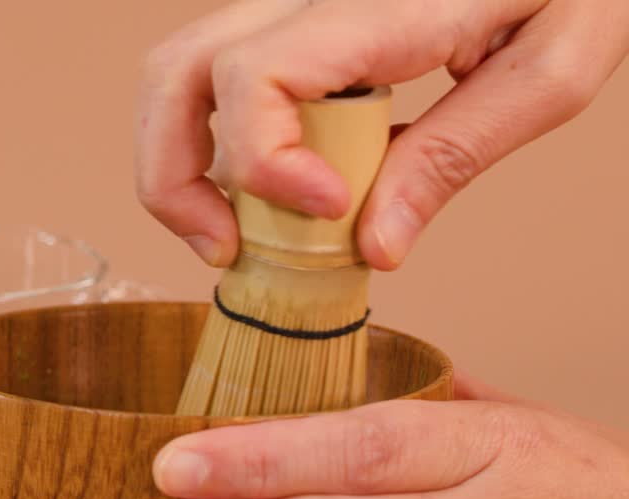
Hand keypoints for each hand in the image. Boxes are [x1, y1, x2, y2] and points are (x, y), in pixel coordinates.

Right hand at [137, 0, 628, 269]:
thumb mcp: (550, 65)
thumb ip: (455, 154)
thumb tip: (373, 245)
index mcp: (378, 3)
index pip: (256, 75)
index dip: (262, 161)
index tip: (323, 212)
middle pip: (177, 73)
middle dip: (174, 178)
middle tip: (223, 247)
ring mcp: (291, 1)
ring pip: (177, 74)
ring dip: (179, 163)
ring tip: (230, 230)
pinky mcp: (295, 20)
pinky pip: (216, 78)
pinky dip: (214, 142)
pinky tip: (262, 188)